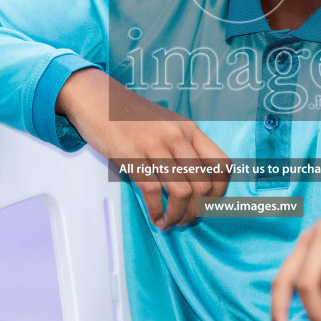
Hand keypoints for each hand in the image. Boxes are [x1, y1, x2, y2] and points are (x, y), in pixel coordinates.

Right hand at [55, 67, 230, 228]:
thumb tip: (197, 185)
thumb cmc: (132, 117)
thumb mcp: (167, 124)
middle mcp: (177, 136)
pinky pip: (153, 192)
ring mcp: (155, 145)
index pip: (223, 165)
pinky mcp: (131, 155)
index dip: (221, 191)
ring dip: (178, 215)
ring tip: (169, 222)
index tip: (209, 204)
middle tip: (186, 219)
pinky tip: (155, 217)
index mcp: (190, 130)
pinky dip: (156, 211)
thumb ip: (184, 147)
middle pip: (204, 185)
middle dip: (197, 211)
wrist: (97, 98)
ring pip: (181, 192)